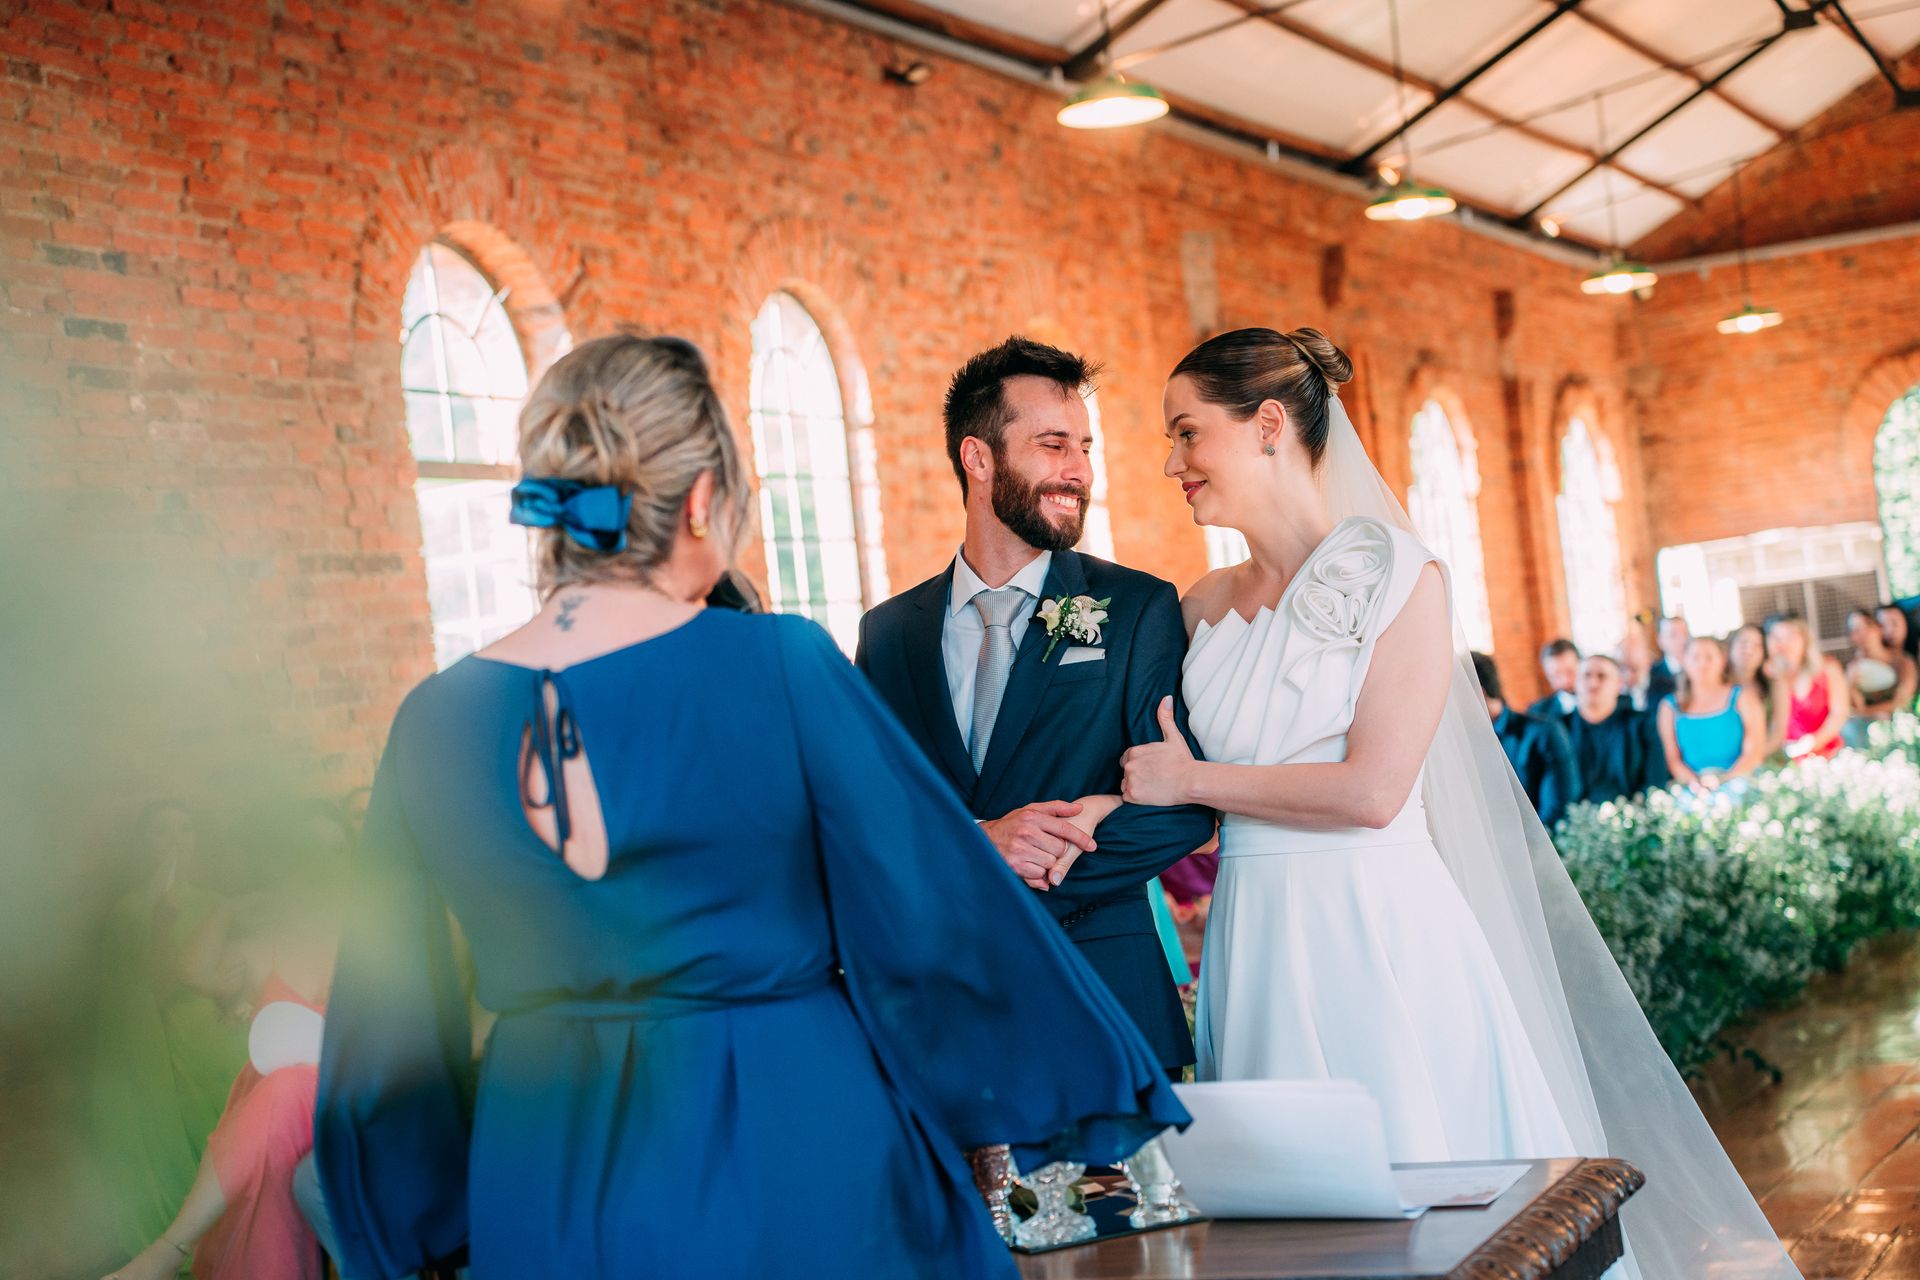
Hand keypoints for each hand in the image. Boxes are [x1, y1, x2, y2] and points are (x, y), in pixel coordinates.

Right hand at [980, 801, 1097, 889]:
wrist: (984, 840)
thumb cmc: (1012, 824)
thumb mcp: (1031, 810)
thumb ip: (1056, 807)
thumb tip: (1080, 807)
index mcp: (1033, 816)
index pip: (1064, 828)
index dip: (1081, 838)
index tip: (1093, 846)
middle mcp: (1027, 832)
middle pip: (1060, 848)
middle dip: (1057, 850)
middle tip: (1045, 846)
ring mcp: (1020, 849)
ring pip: (1051, 862)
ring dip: (1047, 862)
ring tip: (1035, 854)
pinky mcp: (1015, 866)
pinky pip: (1039, 874)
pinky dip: (1037, 873)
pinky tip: (1028, 863)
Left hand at [1120, 697, 1195, 807]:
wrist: (1190, 782)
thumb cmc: (1183, 761)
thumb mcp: (1173, 737)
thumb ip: (1165, 718)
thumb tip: (1166, 698)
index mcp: (1134, 751)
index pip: (1127, 759)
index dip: (1139, 764)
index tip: (1152, 769)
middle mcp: (1129, 765)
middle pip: (1126, 772)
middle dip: (1137, 776)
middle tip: (1154, 779)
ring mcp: (1130, 780)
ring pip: (1125, 785)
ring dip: (1135, 787)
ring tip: (1153, 788)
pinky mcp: (1132, 795)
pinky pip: (1127, 797)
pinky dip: (1135, 798)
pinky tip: (1149, 795)